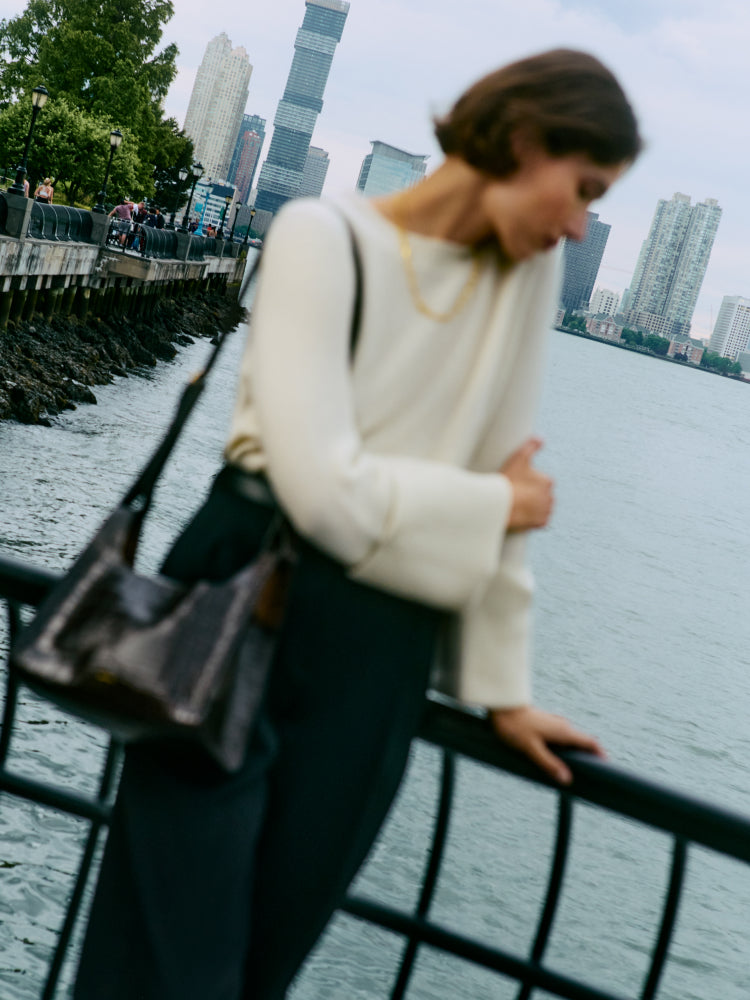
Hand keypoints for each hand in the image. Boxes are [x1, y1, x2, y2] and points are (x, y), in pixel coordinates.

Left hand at [490, 704, 604, 784]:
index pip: (590, 742)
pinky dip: (564, 749)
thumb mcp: (531, 748)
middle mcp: (563, 726)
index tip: (607, 769)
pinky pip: (560, 739)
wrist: (501, 704)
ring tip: (572, 771)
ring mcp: (554, 724)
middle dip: (588, 758)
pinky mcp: (545, 724)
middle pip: (582, 743)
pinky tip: (555, 759)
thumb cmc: (514, 726)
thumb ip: (549, 763)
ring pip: (570, 741)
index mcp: (564, 731)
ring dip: (574, 754)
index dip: (600, 755)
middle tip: (589, 776)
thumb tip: (567, 779)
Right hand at [500, 438, 552, 530]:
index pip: (542, 482)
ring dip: (535, 507)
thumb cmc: (509, 481)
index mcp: (547, 481)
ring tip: (519, 505)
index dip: (529, 482)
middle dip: (533, 495)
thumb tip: (540, 438)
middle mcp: (550, 497)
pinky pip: (540, 522)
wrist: (500, 504)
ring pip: (543, 508)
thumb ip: (531, 446)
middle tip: (517, 494)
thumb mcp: (519, 458)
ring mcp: (545, 511)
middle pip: (542, 495)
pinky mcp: (540, 523)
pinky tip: (523, 515)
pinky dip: (534, 519)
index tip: (519, 484)